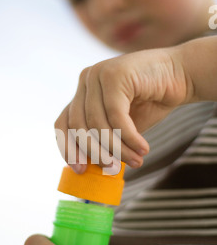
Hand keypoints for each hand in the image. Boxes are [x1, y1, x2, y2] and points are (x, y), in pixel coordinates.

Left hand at [55, 46, 194, 171]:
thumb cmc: (151, 102)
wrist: (182, 75)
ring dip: (117, 148)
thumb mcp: (121, 125)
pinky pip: (116, 116)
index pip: (62, 123)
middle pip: (78, 125)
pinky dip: (129, 137)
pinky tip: (143, 148)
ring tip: (136, 162)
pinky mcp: (116, 74)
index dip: (68, 148)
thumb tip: (89, 168)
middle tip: (112, 170)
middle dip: (96, 153)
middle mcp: (86, 81)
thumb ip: (104, 139)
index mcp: (82, 93)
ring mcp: (99, 74)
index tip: (81, 170)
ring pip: (97, 123)